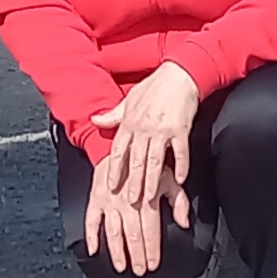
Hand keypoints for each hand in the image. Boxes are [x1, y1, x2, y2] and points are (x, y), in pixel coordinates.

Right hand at [84, 153, 168, 276]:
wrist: (117, 148)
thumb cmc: (144, 166)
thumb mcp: (168, 178)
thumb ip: (178, 200)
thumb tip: (184, 222)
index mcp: (145, 197)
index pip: (150, 228)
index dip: (152, 248)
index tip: (154, 264)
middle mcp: (126, 201)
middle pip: (132, 233)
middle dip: (137, 254)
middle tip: (140, 270)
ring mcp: (108, 202)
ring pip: (112, 231)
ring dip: (117, 251)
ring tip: (122, 266)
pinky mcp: (95, 200)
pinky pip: (91, 220)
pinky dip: (90, 235)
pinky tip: (93, 250)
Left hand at [91, 62, 199, 223]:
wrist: (179, 75)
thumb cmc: (154, 87)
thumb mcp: (129, 99)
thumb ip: (114, 115)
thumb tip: (95, 120)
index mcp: (130, 121)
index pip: (119, 150)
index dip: (114, 169)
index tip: (110, 185)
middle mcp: (143, 127)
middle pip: (136, 160)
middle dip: (132, 183)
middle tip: (129, 202)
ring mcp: (162, 129)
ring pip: (155, 160)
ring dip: (152, 181)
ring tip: (149, 198)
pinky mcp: (180, 129)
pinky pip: (180, 152)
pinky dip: (181, 167)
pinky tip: (180, 180)